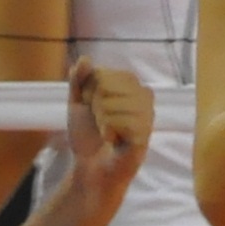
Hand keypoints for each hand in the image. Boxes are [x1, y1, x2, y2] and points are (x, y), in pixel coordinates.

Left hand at [67, 59, 153, 196]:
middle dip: (95, 106)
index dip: (89, 91)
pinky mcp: (145, 133)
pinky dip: (108, 132)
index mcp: (131, 84)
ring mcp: (147, 115)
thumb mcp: (77, 103)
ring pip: (112, 103)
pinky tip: (113, 140)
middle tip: (100, 122)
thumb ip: (79, 80)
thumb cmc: (87, 135)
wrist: (91, 168)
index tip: (92, 107)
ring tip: (106, 131)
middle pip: (107, 87)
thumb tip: (85, 58)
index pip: (103, 74)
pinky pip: (120, 121)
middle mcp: (144, 96)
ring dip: (101, 120)